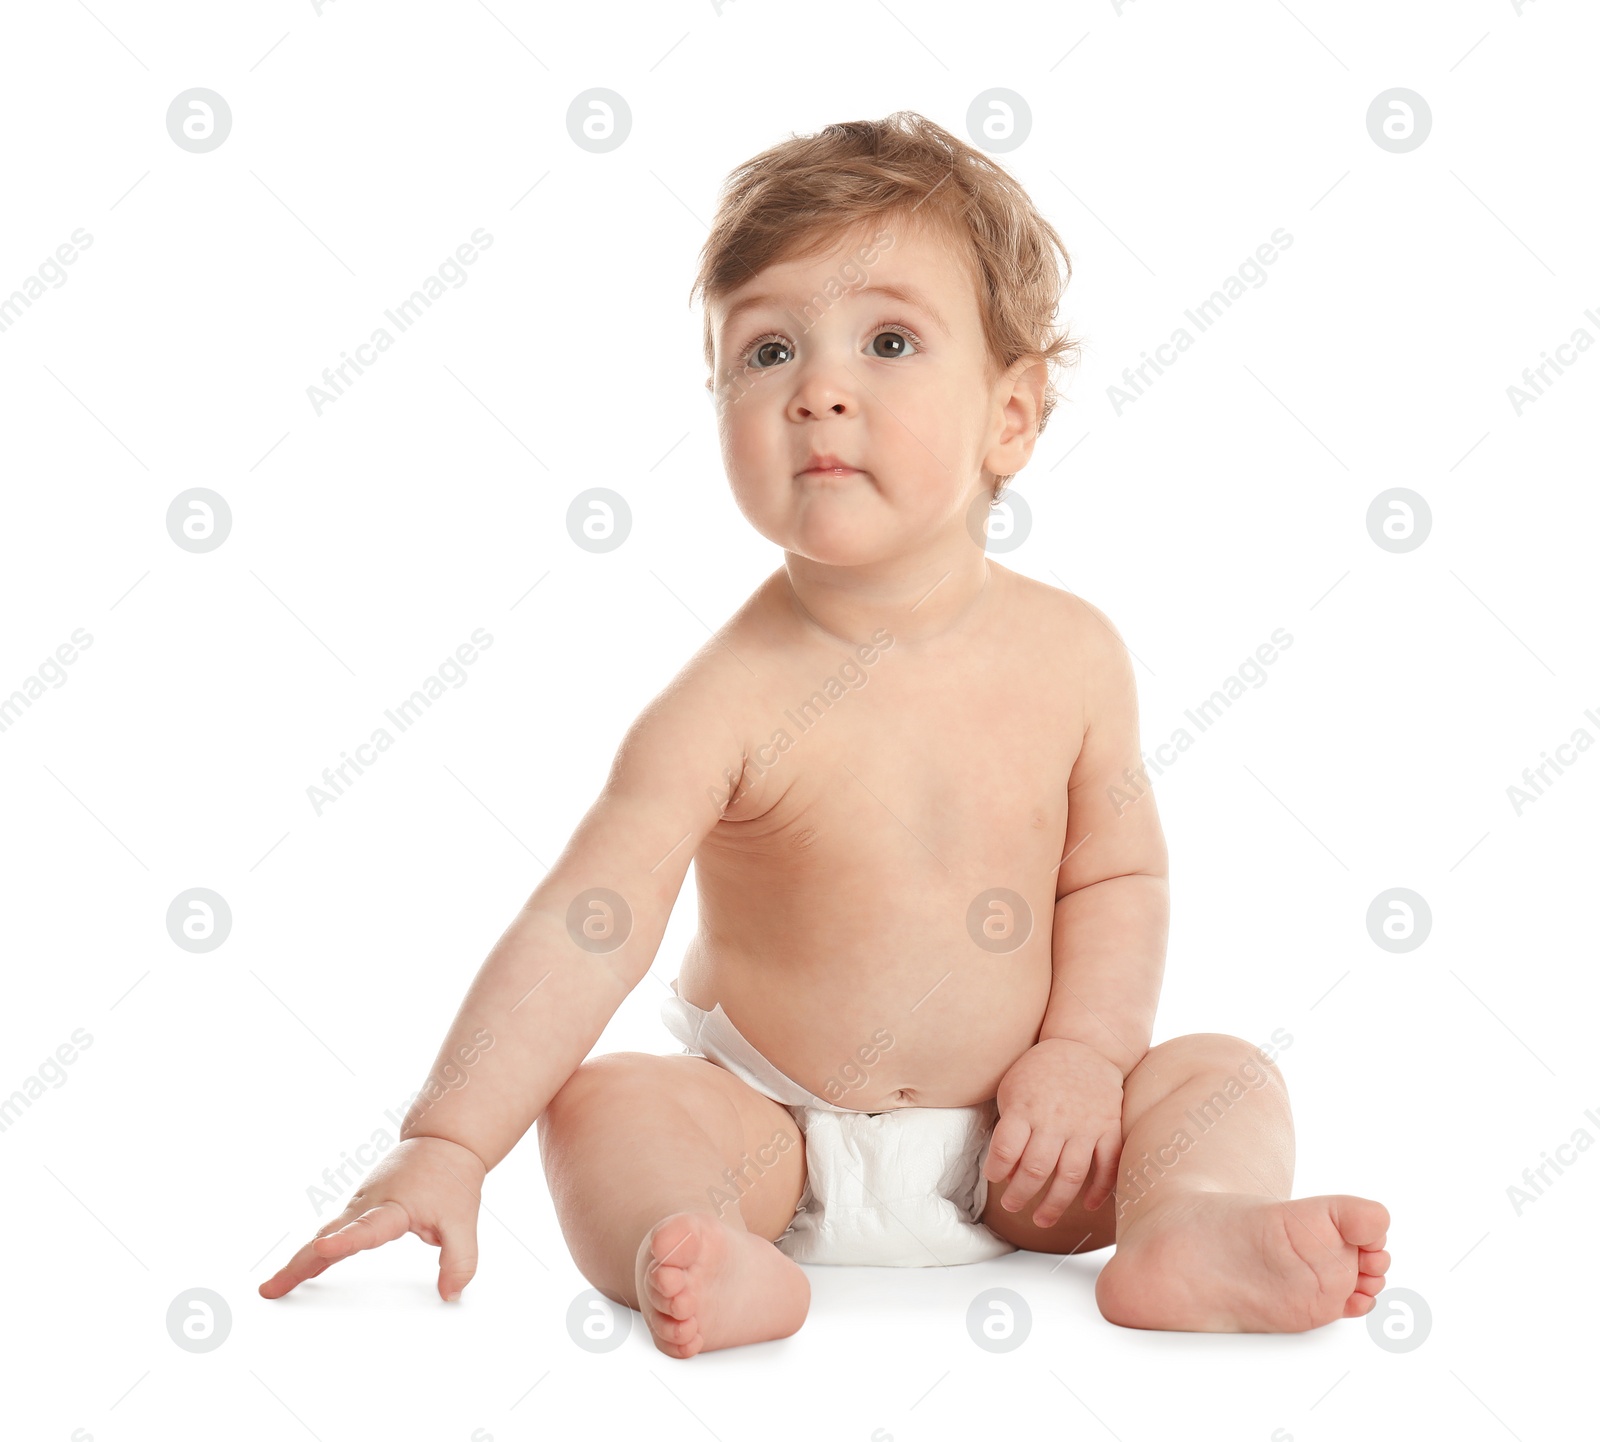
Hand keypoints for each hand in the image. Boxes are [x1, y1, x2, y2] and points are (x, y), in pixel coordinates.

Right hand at [258, 1135, 486, 1301]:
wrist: (443, 1142)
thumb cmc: (451, 1177)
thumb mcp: (464, 1221)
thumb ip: (460, 1260)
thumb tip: (450, 1294)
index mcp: (393, 1207)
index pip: (367, 1228)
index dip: (344, 1241)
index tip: (322, 1248)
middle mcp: (369, 1204)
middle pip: (327, 1236)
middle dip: (298, 1263)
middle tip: (271, 1289)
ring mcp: (360, 1205)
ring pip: (323, 1233)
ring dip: (298, 1260)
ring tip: (274, 1287)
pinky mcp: (359, 1207)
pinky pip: (331, 1230)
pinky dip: (313, 1251)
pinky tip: (302, 1271)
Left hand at [984, 1038, 1123, 1227]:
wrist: (1084, 1046)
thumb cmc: (1040, 1070)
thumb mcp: (1013, 1089)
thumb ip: (1009, 1127)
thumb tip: (1006, 1170)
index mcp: (1026, 1107)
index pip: (1005, 1148)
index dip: (996, 1169)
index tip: (994, 1177)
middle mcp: (1056, 1119)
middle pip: (1036, 1169)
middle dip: (1020, 1195)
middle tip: (1013, 1206)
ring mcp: (1086, 1126)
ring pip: (1070, 1176)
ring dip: (1054, 1204)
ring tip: (1041, 1219)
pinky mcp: (1110, 1128)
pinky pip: (1107, 1166)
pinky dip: (1099, 1191)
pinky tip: (1086, 1205)